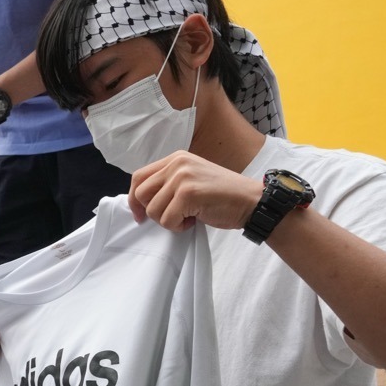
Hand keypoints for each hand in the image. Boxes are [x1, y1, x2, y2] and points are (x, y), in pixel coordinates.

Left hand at [128, 151, 264, 232]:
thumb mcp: (191, 179)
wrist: (250, 201)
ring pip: (153, 210)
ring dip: (169, 221)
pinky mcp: (188, 193)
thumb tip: (140, 201)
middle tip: (172, 216)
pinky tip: (195, 219)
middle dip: (152, 212)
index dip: (135, 199)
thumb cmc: (222, 196)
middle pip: (141, 194)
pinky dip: (179, 227)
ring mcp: (182, 177)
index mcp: (175, 158)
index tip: (140, 214)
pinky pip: (167, 220)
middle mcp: (177, 164)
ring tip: (189, 216)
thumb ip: (168, 183)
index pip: (139, 177)